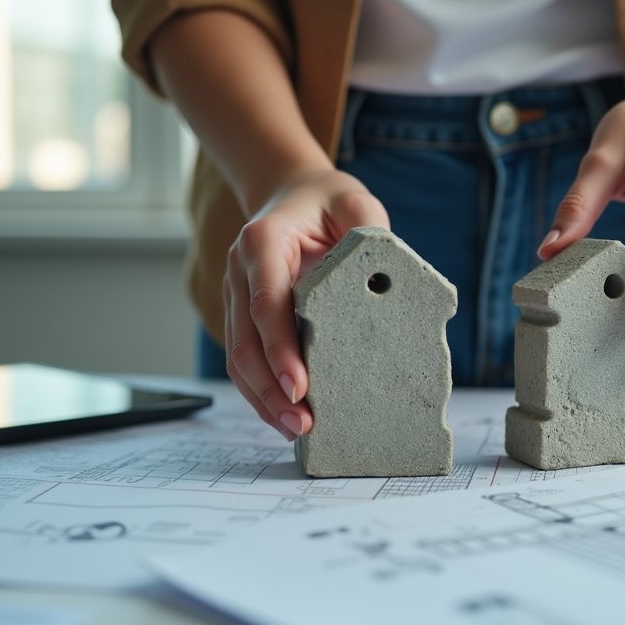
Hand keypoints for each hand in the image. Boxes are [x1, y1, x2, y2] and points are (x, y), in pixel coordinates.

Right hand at [223, 170, 389, 439]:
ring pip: (239, 357)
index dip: (280, 348)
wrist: (292, 194)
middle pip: (245, 341)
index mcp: (263, 242)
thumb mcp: (354, 200)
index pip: (267, 303)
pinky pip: (246, 358)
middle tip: (301, 424)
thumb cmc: (326, 202)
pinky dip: (262, 391)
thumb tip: (387, 271)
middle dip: (269, 389)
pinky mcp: (243, 315)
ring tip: (296, 430)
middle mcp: (240, 270)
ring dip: (262, 399)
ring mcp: (237, 294)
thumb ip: (369, 227)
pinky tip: (285, 415)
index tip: (300, 386)